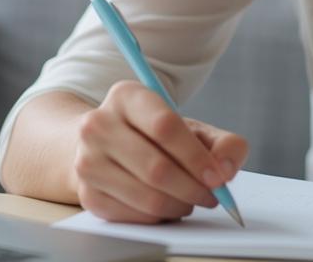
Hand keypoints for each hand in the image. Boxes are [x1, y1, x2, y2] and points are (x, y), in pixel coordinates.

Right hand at [71, 80, 248, 223]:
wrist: (103, 146)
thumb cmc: (154, 137)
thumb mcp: (191, 128)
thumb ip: (223, 143)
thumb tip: (226, 169)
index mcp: (126, 96)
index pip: (164, 126)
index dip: (196, 156)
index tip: (218, 176)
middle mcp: (98, 125)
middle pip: (156, 167)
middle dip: (193, 188)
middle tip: (212, 196)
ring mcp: (87, 160)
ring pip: (147, 196)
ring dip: (180, 205)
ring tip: (191, 199)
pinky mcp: (86, 193)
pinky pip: (135, 215)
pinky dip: (160, 216)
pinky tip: (167, 204)